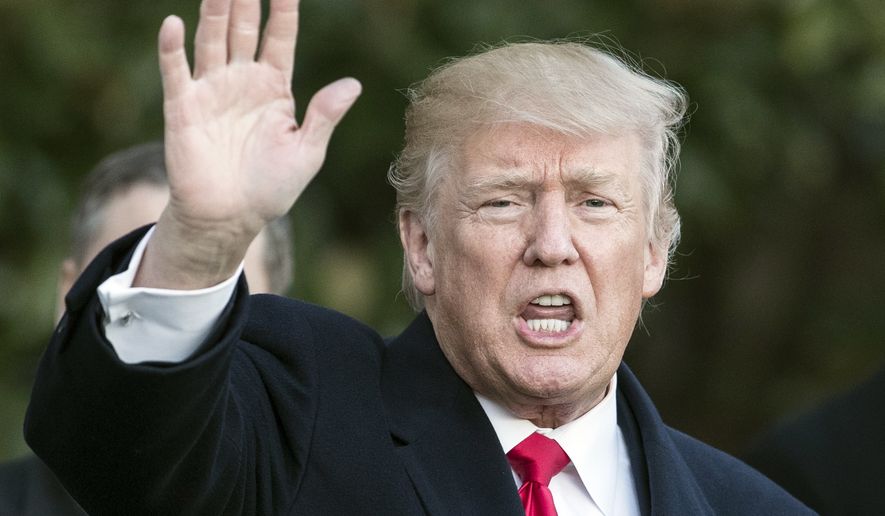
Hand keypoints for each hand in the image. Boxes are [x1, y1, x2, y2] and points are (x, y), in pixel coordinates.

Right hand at [135, 0, 360, 288]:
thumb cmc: (271, 188)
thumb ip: (324, 117)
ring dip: (213, 11)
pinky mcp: (182, 107)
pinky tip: (174, 24)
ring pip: (212, 39)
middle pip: (244, 28)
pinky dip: (172, 48)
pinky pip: (176, 72)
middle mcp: (242, 81)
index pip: (280, 38)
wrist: (230, 218)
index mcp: (275, 88)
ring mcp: (211, 91)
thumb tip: (353, 84)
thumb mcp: (307, 153)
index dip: (284, 10)